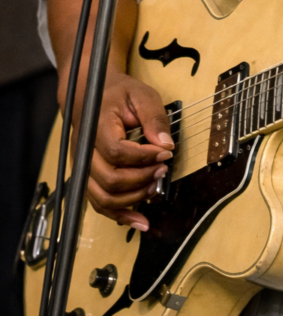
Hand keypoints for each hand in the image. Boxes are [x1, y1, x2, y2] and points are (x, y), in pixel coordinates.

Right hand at [84, 71, 173, 230]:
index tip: (165, 154)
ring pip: (103, 197)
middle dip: (141, 180)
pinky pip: (99, 203)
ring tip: (155, 188)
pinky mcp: (87, 176)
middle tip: (163, 170)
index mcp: (97, 127)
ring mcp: (83, 166)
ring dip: (133, 199)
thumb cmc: (119, 94)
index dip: (144, 158)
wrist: (92, 94)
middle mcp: (84, 150)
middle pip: (109, 179)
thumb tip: (166, 145)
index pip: (117, 152)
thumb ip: (154, 118)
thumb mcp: (142, 95)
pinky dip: (119, 215)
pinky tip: (140, 221)